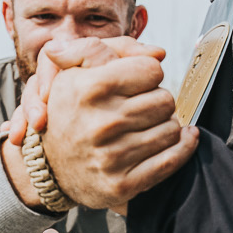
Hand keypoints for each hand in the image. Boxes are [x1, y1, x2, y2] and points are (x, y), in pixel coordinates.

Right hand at [40, 56, 198, 209]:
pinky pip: (172, 160)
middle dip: (157, 99)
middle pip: (165, 99)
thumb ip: (102, 49)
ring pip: (172, 129)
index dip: (146, 72)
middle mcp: (100, 123)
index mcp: (88, 89)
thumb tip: (158, 52)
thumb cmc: (70, 111)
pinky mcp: (122, 184)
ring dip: (165, 124)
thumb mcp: (72, 72)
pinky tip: (180, 139)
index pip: (151, 68)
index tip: (136, 81)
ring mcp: (111, 156)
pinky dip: (183, 147)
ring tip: (146, 125)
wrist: (50, 167)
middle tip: (140, 106)